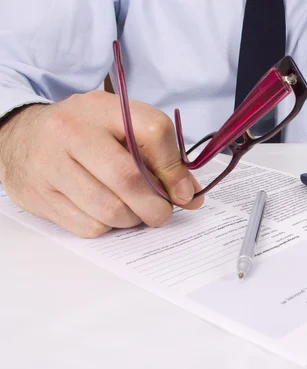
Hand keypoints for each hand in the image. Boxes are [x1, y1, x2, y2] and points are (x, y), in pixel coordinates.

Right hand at [0, 90, 203, 237]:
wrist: (20, 136)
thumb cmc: (83, 133)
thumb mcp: (120, 128)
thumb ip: (160, 156)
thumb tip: (190, 195)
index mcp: (102, 108)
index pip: (153, 131)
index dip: (174, 168)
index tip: (183, 191)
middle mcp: (72, 131)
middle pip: (129, 178)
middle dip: (155, 206)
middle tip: (162, 213)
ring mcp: (51, 164)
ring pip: (109, 209)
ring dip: (132, 219)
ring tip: (135, 213)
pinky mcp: (39, 195)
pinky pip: (88, 226)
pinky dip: (107, 227)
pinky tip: (107, 215)